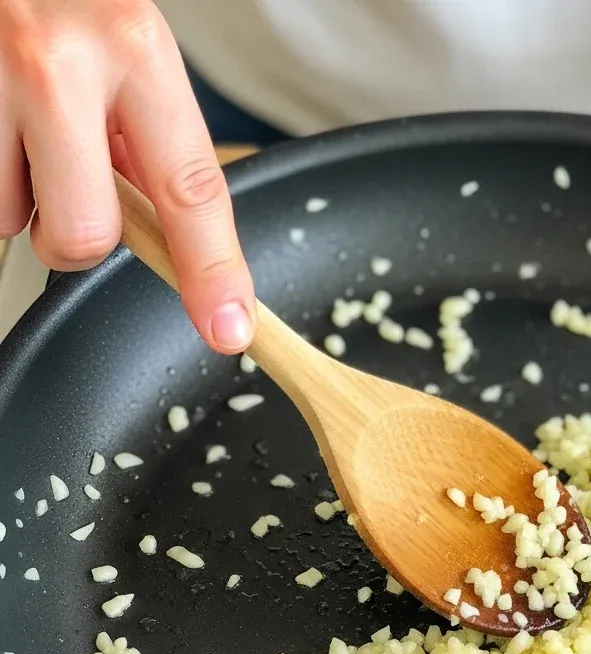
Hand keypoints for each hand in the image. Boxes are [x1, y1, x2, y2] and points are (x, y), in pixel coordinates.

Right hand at [0, 0, 254, 352]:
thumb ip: (154, 143)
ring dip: (20, 199)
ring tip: (20, 133)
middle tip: (68, 189)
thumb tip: (168, 237)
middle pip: (86, 235)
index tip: (227, 327)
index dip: (213, 272)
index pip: (191, 191)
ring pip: (13, 221)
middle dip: (79, 238)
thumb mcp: (131, 48)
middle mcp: (57, 64)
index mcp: (135, 48)